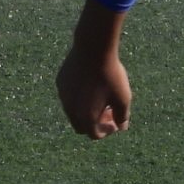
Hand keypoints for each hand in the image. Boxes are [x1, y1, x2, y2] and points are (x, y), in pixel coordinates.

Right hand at [57, 0, 134, 138]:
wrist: (93, 49)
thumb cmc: (111, 75)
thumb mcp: (123, 98)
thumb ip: (122, 116)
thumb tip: (121, 126)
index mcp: (86, 117)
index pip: (94, 134)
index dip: (107, 131)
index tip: (116, 121)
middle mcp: (71, 110)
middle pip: (81, 126)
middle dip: (94, 123)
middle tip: (108, 111)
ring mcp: (63, 96)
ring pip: (73, 111)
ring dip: (86, 110)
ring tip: (100, 97)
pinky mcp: (60, 82)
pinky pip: (69, 96)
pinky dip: (79, 97)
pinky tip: (91, 83)